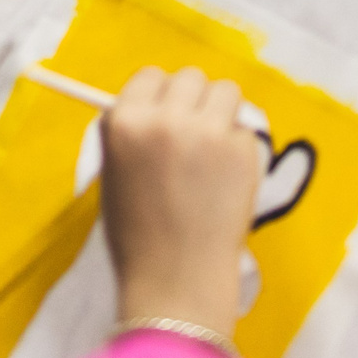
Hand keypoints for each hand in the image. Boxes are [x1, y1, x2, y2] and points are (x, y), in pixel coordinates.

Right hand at [99, 65, 262, 336]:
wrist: (176, 281)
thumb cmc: (138, 235)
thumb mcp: (113, 174)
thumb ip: (131, 132)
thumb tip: (155, 101)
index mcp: (125, 123)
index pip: (148, 76)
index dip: (159, 95)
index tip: (167, 113)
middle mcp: (165, 118)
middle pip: (189, 76)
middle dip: (193, 100)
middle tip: (194, 133)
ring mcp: (208, 132)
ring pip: (226, 91)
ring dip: (222, 113)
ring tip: (215, 151)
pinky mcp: (242, 150)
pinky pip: (244, 129)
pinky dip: (239, 147)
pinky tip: (228, 179)